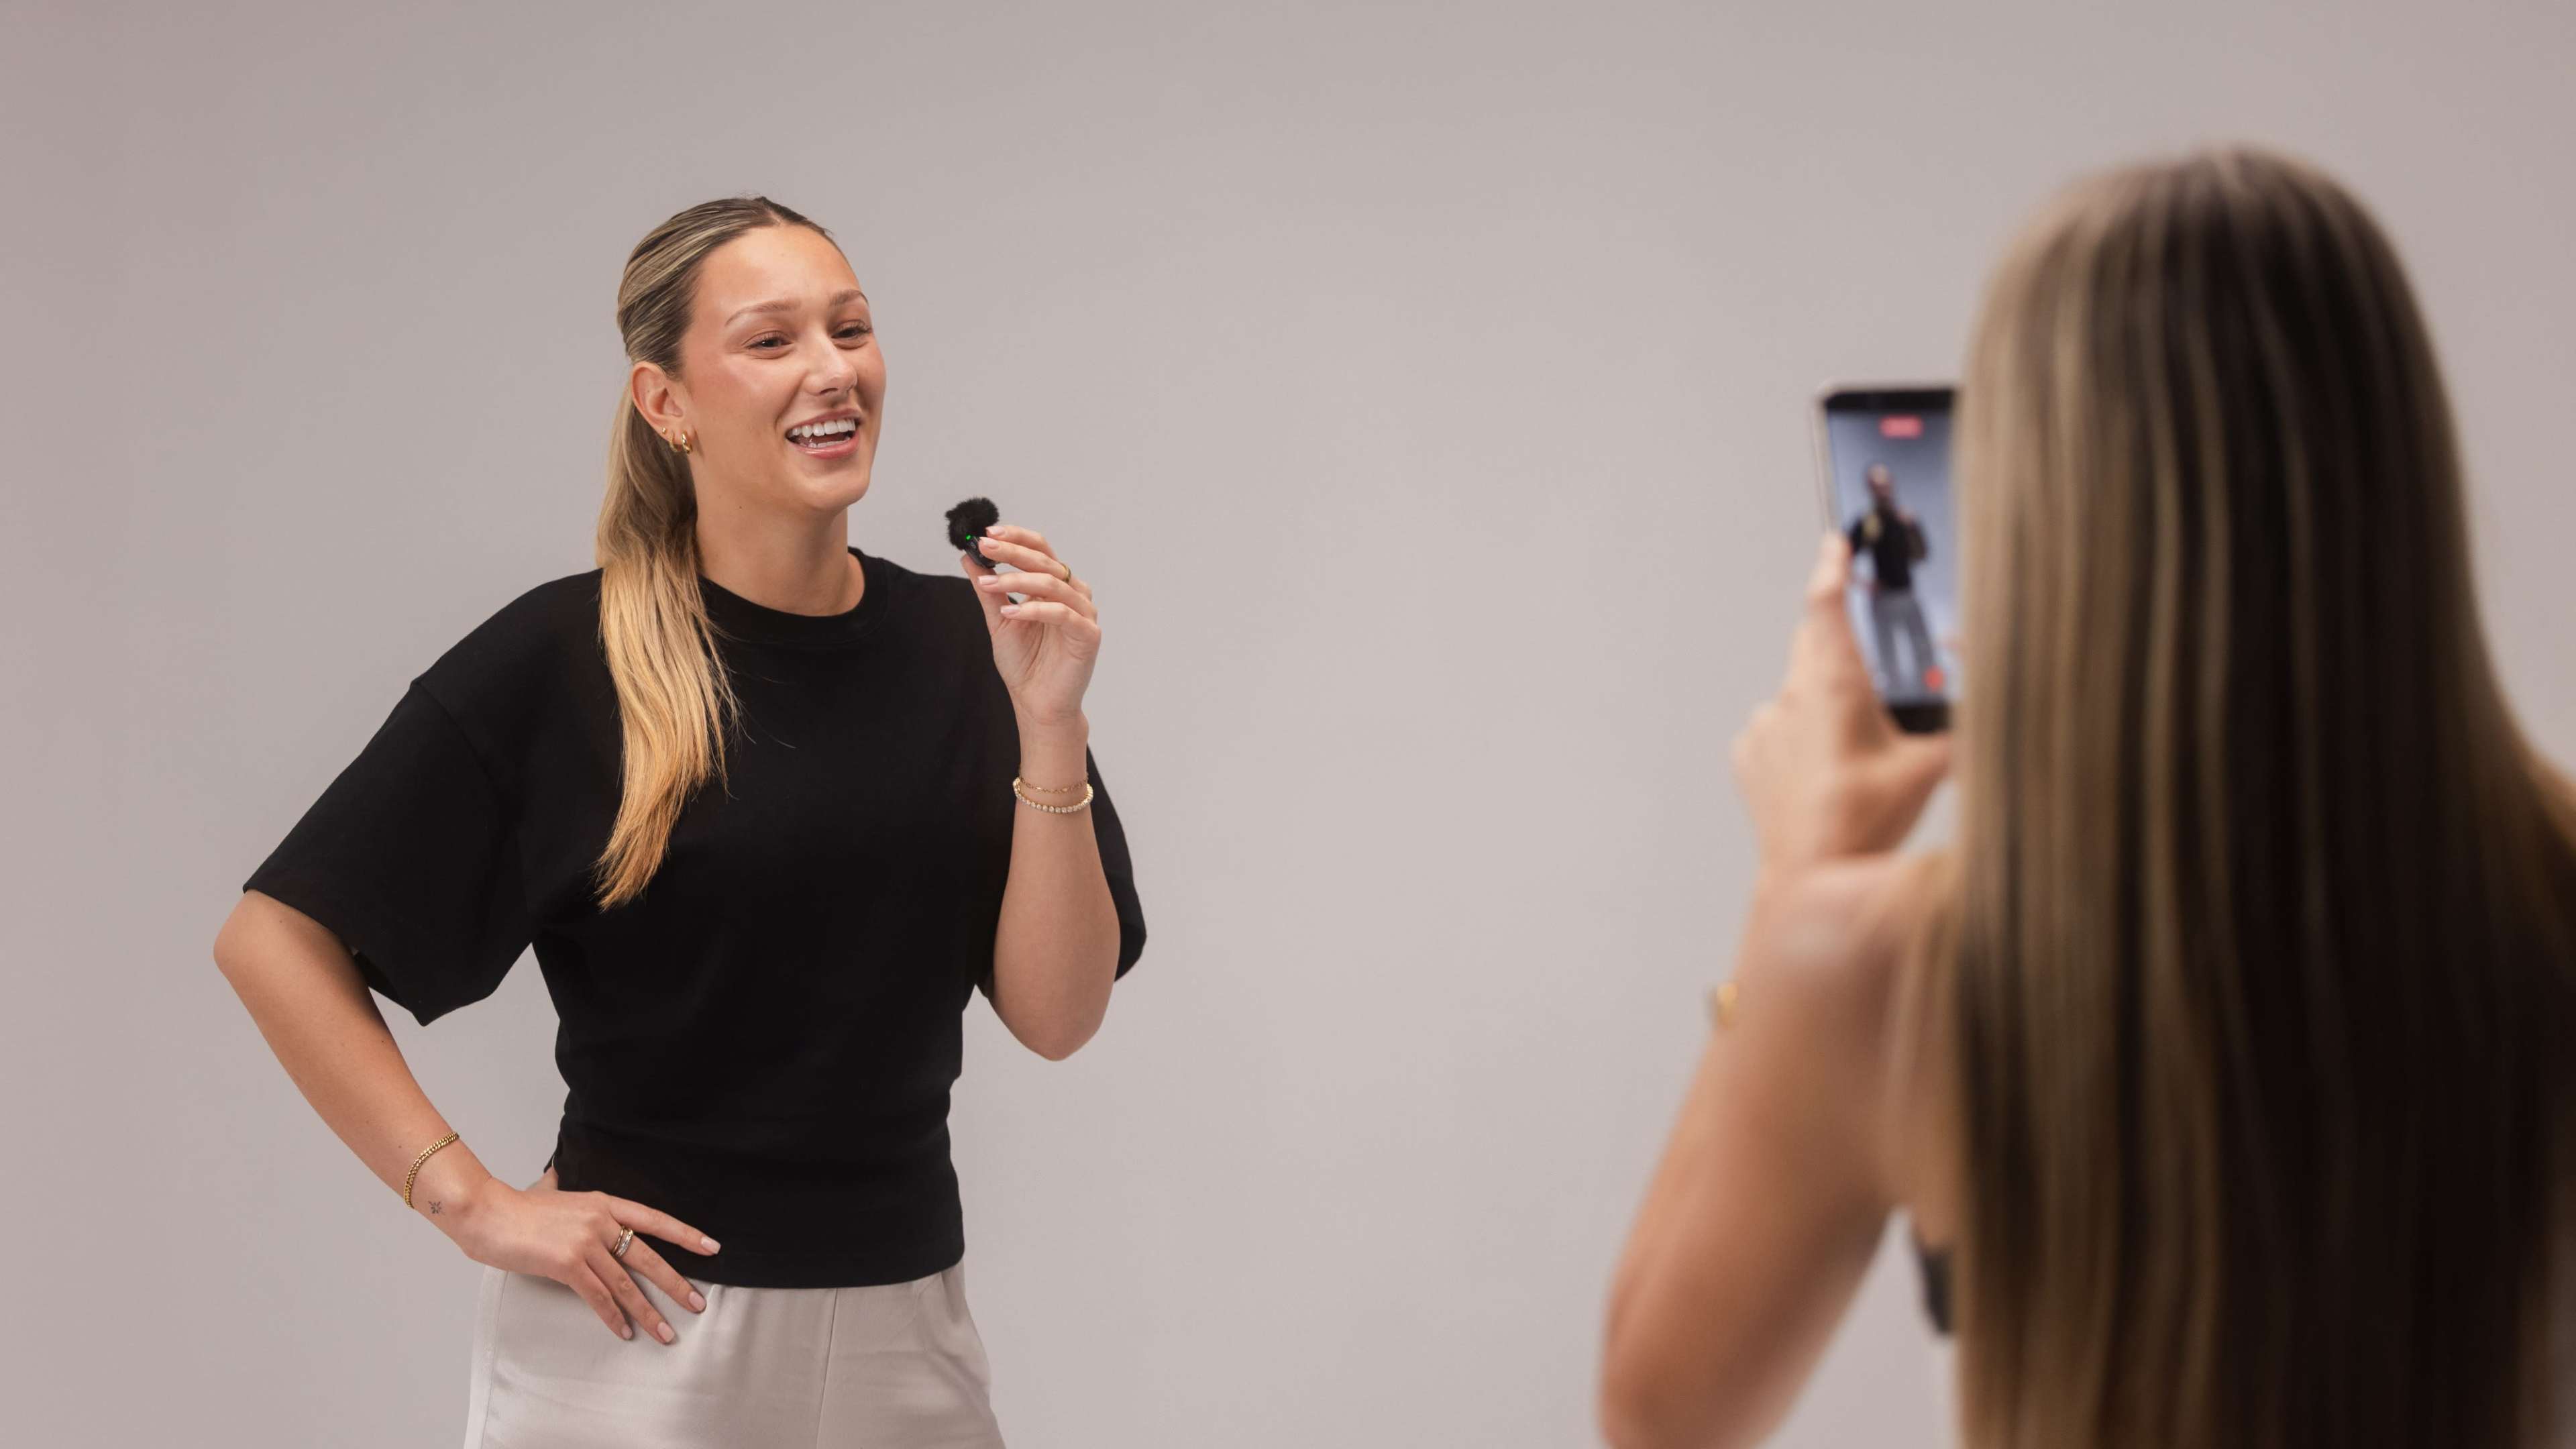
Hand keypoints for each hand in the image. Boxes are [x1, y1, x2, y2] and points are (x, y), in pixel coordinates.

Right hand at [448, 1163, 718, 1344]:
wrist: (486, 1214)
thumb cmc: (517, 1208)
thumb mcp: (553, 1192)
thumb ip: (566, 1190)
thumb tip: (559, 1177)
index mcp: (603, 1203)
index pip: (654, 1219)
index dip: (685, 1234)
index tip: (711, 1248)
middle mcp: (601, 1221)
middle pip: (648, 1256)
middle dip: (675, 1283)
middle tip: (697, 1304)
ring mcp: (585, 1243)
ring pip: (626, 1284)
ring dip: (648, 1312)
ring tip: (667, 1333)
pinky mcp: (567, 1265)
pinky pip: (598, 1297)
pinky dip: (614, 1317)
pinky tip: (626, 1332)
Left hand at [964, 522, 1099, 727]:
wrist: (1036, 703)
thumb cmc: (1024, 664)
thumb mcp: (999, 619)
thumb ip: (989, 589)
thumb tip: (968, 558)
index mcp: (1055, 587)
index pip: (1040, 550)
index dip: (1016, 538)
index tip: (987, 534)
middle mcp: (1073, 594)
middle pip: (1046, 561)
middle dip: (1012, 552)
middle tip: (985, 546)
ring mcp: (1083, 614)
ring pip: (1053, 584)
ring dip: (1017, 580)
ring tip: (988, 584)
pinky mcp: (1088, 635)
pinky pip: (1062, 614)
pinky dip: (1034, 609)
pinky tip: (1010, 611)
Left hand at [1731, 532, 1951, 875]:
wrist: (1811, 878)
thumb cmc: (1866, 824)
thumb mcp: (1932, 769)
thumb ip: (1965, 727)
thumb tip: (1990, 704)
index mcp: (1835, 685)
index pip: (1825, 603)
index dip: (1832, 566)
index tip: (1837, 543)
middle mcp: (1792, 696)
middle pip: (1812, 642)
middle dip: (1838, 637)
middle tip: (1868, 650)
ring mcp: (1764, 726)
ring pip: (1797, 688)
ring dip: (1824, 697)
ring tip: (1855, 740)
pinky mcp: (1749, 756)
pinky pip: (1777, 727)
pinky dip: (1800, 735)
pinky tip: (1827, 768)